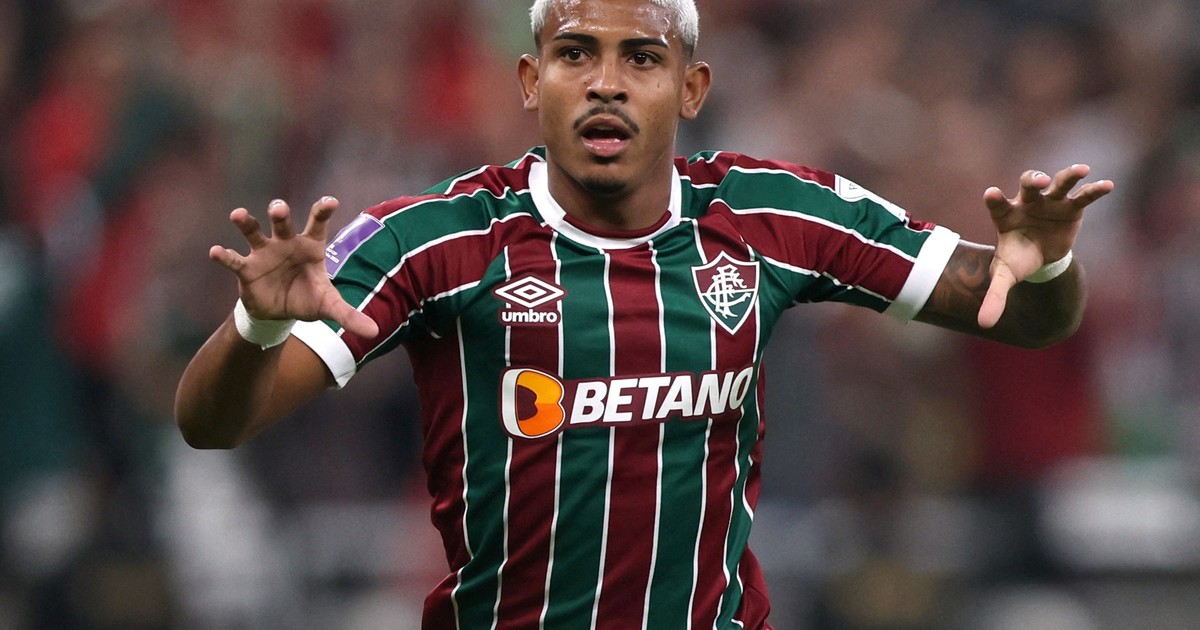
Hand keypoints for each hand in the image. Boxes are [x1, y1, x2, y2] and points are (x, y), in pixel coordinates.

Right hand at [209, 197, 379, 338]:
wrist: (280, 313)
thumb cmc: (307, 298)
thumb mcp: (329, 306)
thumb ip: (349, 315)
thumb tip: (374, 333)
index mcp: (310, 245)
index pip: (318, 223)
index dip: (322, 210)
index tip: (330, 201)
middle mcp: (286, 242)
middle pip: (283, 223)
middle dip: (279, 213)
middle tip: (278, 209)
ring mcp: (265, 253)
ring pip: (254, 232)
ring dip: (246, 223)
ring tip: (238, 214)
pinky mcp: (247, 268)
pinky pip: (234, 260)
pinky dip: (225, 256)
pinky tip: (216, 251)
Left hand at [977, 164, 1113, 327]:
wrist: (1039, 256)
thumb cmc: (1018, 259)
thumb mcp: (1006, 277)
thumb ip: (995, 297)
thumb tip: (983, 325)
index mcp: (1006, 216)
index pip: (997, 205)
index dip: (994, 199)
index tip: (991, 193)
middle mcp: (1027, 203)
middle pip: (1029, 186)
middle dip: (1034, 181)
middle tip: (1038, 182)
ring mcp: (1050, 202)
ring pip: (1058, 184)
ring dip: (1068, 176)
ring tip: (1082, 169)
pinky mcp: (1071, 207)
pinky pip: (1084, 197)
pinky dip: (1095, 190)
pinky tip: (1108, 185)